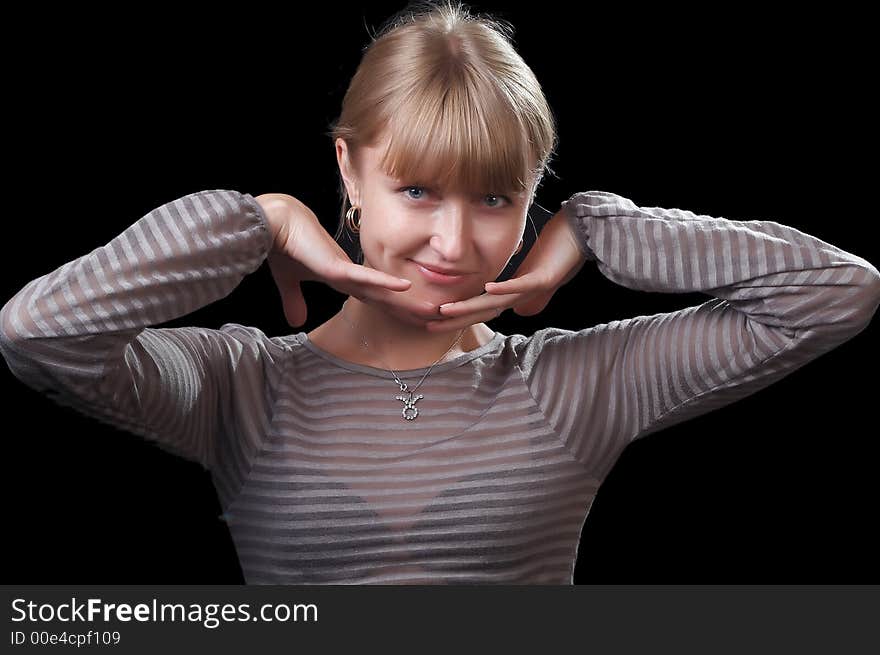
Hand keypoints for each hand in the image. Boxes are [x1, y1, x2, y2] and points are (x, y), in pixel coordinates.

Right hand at [256, 194, 438, 327]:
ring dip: (408, 302)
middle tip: (438, 319)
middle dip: (411, 311)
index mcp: (344, 280)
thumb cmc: (283, 247)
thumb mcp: (289, 281)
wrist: (274, 223)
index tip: (415, 321)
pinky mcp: (337, 267)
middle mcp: (352, 277)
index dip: (396, 311)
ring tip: (434, 310)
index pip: (377, 300)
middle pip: (387, 299)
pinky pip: (365, 277)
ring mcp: (347, 272)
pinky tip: (405, 286)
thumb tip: (295, 322)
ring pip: (384, 291)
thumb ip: (295, 301)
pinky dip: (385, 282)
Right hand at [426, 207, 588, 331]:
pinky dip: (504, 287)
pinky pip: (521, 284)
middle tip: (429, 323)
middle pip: (482, 310)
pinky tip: (487, 288)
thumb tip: (517, 307)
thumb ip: (526, 289)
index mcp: (513, 294)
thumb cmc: (559, 253)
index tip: (433, 317)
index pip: (480, 308)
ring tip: (445, 310)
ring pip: (496, 302)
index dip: (457, 315)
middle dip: (455, 318)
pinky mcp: (543, 279)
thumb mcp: (536, 273)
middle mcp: (519, 296)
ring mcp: (531, 290)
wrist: (582, 240)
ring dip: (470, 307)